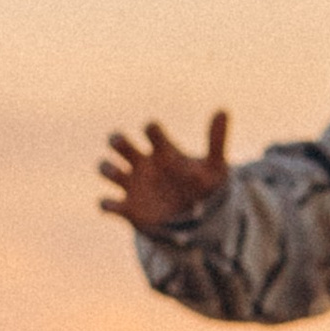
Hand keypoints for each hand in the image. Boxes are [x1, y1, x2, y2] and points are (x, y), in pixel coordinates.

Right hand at [99, 115, 229, 231]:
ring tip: (119, 173)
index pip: (151, 131)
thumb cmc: (202, 187)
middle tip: (121, 143)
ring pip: (106, 169)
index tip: (156, 132)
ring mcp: (133, 185)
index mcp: (163, 151)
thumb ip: (217, 141)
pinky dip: (106, 204)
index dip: (152, 129)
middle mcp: (143, 164)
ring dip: (107, 169)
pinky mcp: (128, 208)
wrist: (197, 220)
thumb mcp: (214, 167)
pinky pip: (107, 204)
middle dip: (117, 140)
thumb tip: (223, 110)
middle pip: (119, 144)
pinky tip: (115, 205)